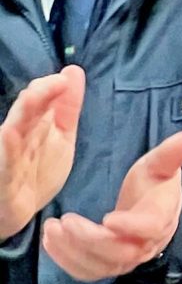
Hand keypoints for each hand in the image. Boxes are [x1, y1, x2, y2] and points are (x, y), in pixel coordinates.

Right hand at [0, 67, 82, 238]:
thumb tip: (72, 70)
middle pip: (24, 115)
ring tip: (31, 98)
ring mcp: (8, 160)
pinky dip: (7, 153)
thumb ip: (66, 106)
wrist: (17, 212)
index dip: (49, 89)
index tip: (65, 79)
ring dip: (19, 118)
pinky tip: (10, 135)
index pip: (38, 102)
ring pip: (11, 136)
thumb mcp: (59, 136)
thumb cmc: (35, 171)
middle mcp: (16, 140)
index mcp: (31, 127)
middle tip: (52, 83)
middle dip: (35, 99)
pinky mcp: (4, 181)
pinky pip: (4, 167)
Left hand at [43, 131, 181, 280]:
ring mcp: (126, 259)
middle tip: (65, 220)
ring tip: (51, 228)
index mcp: (160, 218)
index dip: (130, 226)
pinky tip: (50, 242)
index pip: (150, 228)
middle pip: (120, 252)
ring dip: (72, 251)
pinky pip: (87, 272)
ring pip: (100, 266)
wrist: (154, 210)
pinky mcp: (108, 266)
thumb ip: (169, 154)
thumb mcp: (159, 166)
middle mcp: (146, 245)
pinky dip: (66, 261)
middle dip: (89, 240)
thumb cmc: (153, 185)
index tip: (108, 218)